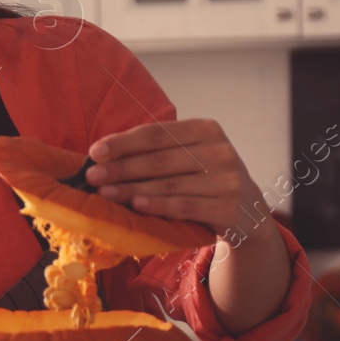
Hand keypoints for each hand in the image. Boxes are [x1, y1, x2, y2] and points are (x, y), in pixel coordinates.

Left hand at [82, 119, 264, 239]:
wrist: (247, 211)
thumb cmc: (204, 180)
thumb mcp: (188, 156)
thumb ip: (156, 151)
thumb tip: (102, 155)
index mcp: (206, 129)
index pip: (157, 133)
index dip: (124, 142)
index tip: (95, 152)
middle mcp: (220, 150)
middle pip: (160, 159)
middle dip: (121, 168)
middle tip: (92, 176)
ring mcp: (228, 179)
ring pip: (169, 184)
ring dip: (132, 189)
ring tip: (105, 193)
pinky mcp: (229, 207)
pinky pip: (186, 206)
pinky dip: (159, 205)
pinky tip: (136, 206)